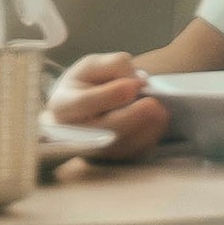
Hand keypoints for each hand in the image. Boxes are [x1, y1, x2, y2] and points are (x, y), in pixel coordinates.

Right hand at [51, 47, 170, 155]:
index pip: (84, 103)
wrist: (87, 107)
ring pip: (120, 146)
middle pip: (104, 130)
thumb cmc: (88, 83)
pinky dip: (149, 138)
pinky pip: (131, 154)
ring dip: (145, 130)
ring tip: (161, 111)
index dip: (110, 95)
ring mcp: (91, 150)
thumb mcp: (94, 65)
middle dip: (133, 117)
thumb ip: (114, 65)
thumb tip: (135, 81)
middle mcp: (72, 133)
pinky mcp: (110, 159)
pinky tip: (158, 122)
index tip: (133, 86)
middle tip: (154, 104)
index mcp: (63, 104)